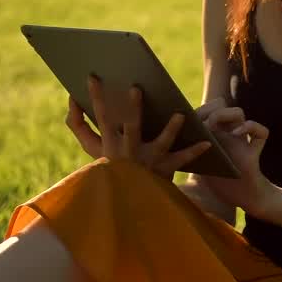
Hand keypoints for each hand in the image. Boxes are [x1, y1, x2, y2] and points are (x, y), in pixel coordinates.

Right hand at [65, 75, 211, 180]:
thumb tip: (73, 100)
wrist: (130, 205)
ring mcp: (147, 163)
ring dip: (170, 130)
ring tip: (179, 115)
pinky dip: (194, 151)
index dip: (95, 97)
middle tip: (136, 88)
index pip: (99, 118)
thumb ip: (79, 125)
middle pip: (130, 128)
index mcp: (108, 146)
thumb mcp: (93, 149)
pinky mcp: (164, 171)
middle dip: (133, 108)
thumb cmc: (111, 168)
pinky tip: (207, 142)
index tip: (93, 76)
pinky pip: (181, 160)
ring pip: (159, 144)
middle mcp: (127, 153)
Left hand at [196, 105, 281, 219]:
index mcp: (213, 135)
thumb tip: (166, 150)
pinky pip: (261, 133)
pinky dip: (250, 128)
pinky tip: (237, 134)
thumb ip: (188, 156)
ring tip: (213, 125)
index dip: (197, 109)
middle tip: (200, 121)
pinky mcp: (253, 152)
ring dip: (225, 114)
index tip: (186, 116)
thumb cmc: (220, 184)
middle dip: (209, 108)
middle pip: (222, 105)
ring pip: (238, 112)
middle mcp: (227, 134)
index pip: (206, 111)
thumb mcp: (199, 166)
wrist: (243, 199)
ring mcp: (241, 140)